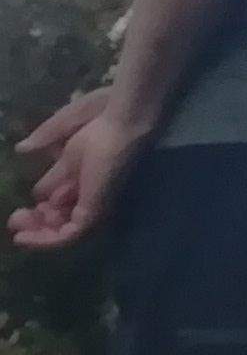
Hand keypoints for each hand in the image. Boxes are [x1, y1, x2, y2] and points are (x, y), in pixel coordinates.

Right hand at [10, 91, 140, 252]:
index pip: (58, 197)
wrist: (122, 119)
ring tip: (18, 230)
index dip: (39, 203)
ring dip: (38, 233)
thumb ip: (45, 138)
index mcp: (81, 169)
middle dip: (35, 221)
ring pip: (64, 228)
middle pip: (60, 214)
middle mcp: (87, 187)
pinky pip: (71, 234)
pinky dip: (48, 239)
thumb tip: (22, 148)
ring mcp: (92, 199)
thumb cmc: (100, 115)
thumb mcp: (65, 126)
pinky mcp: (94, 208)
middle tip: (15, 220)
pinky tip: (26, 236)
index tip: (19, 209)